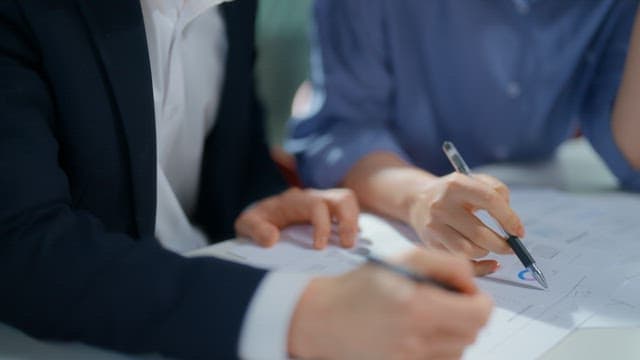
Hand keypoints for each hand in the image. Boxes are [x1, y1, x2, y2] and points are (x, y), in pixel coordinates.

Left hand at [234, 187, 358, 248]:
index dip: (322, 226)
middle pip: (342, 198)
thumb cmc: (256, 222)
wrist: (259, 220)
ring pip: (349, 203)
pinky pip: (349, 216)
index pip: (317, 206)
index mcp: (294, 201)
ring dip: (355, 224)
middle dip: (349, 221)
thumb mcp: (246, 225)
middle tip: (347, 246)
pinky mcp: (331, 215)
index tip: (319, 248)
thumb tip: (272, 238)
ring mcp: (325, 205)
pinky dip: (353, 230)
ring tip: (350, 247)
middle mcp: (313, 199)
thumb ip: (255, 230)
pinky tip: (349, 249)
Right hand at [288, 249, 492, 358]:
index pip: (480, 313)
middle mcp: (416, 338)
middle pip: (473, 334)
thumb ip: (446, 263)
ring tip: (428, 319)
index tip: (466, 294)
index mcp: (418, 305)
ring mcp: (410, 359)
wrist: (324, 319)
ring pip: (459, 350)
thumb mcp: (402, 259)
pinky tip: (419, 335)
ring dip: (453, 333)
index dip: (479, 300)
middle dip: (467, 315)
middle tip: (447, 303)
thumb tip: (472, 281)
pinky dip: (438, 349)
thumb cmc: (361, 285)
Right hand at [408, 172, 523, 270]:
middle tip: (511, 247)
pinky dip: (480, 267)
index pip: (490, 201)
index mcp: (456, 185)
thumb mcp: (474, 180)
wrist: (418, 200)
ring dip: (486, 252)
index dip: (509, 219)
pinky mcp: (430, 243)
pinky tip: (489, 263)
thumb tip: (512, 222)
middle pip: (480, 234)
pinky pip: (461, 262)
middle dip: (502, 245)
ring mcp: (434, 226)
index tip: (519, 232)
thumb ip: (497, 191)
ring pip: (469, 251)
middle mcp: (441, 206)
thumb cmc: (454, 193)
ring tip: (489, 246)